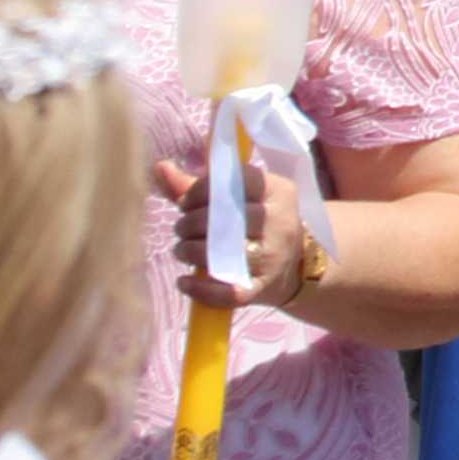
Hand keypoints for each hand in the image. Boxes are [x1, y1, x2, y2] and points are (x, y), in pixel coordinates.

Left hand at [155, 154, 311, 311]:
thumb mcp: (240, 199)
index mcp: (278, 192)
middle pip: (224, 217)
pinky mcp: (263, 287)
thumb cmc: (259, 224)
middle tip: (181, 228)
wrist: (297, 266)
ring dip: (189, 251)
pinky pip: (227, 291)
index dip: (201, 191)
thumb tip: (160, 168)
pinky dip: (199, 288)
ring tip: (182, 250)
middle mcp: (280, 221)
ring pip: (221, 252)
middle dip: (189, 223)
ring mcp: (273, 256)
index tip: (186, 202)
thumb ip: (199, 185)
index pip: (236, 181)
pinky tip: (185, 281)